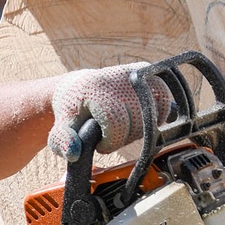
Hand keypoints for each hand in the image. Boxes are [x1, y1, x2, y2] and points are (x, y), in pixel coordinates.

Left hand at [47, 63, 172, 160]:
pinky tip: (139, 120)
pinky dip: (156, 115)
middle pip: (136, 122)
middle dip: (124, 137)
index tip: (101, 143)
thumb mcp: (61, 129)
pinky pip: (163, 99)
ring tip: (123, 128)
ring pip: (153, 113)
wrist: (76, 87)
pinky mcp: (145, 71)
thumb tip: (75, 153)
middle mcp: (116, 77)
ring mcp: (133, 72)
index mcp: (95, 89)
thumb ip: (63, 143)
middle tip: (110, 136)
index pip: (116, 124)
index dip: (111, 141)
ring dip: (141, 129)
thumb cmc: (71, 111)